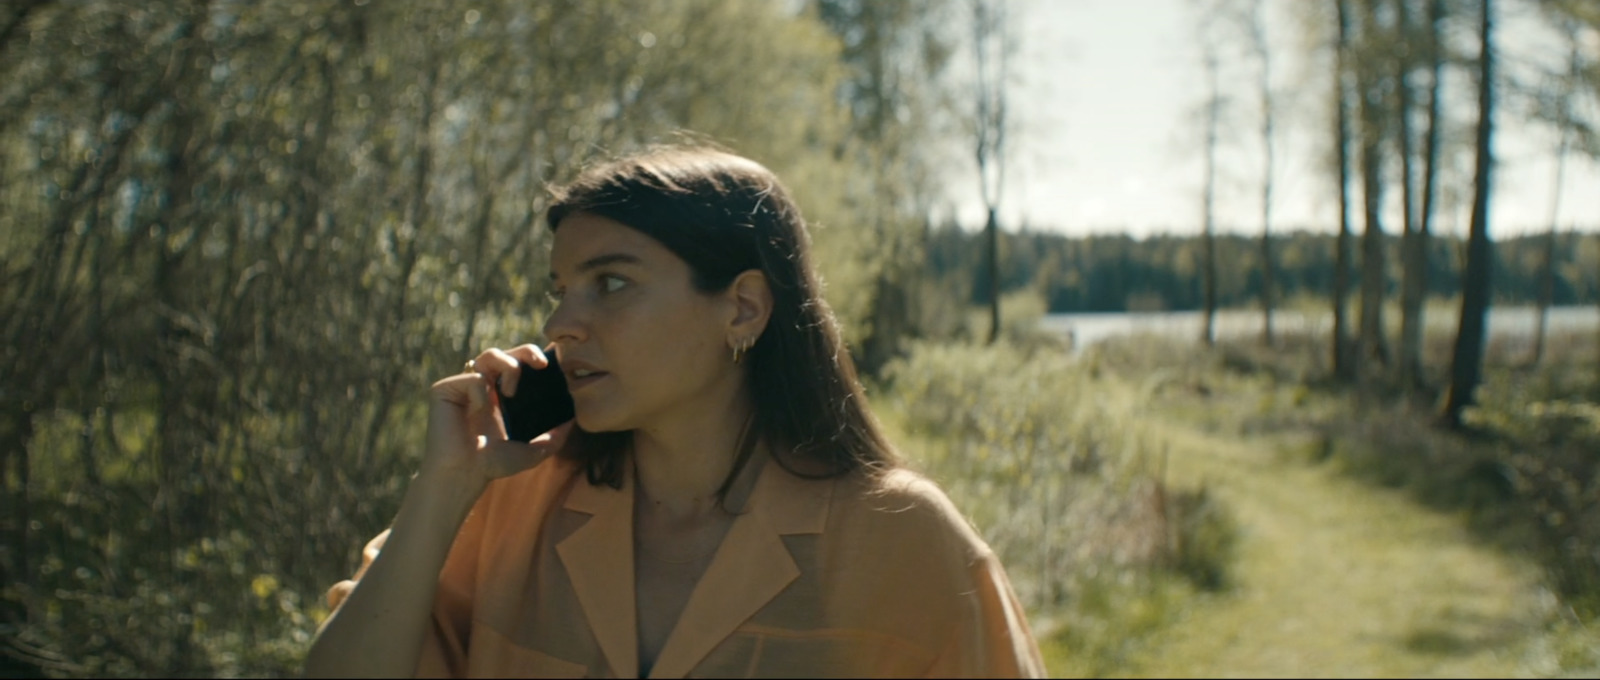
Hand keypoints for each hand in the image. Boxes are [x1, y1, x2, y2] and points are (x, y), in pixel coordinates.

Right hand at [421, 344, 572, 488]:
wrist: (463, 475)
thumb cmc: (492, 465)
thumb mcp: (533, 452)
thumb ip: (554, 438)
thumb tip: (574, 422)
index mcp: (498, 395)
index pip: (517, 364)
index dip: (531, 357)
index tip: (549, 365)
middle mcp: (481, 386)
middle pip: (505, 352)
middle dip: (526, 351)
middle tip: (541, 363)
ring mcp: (462, 386)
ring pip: (488, 355)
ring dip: (507, 366)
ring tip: (511, 393)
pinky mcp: (444, 389)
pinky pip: (472, 378)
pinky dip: (481, 393)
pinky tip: (477, 413)